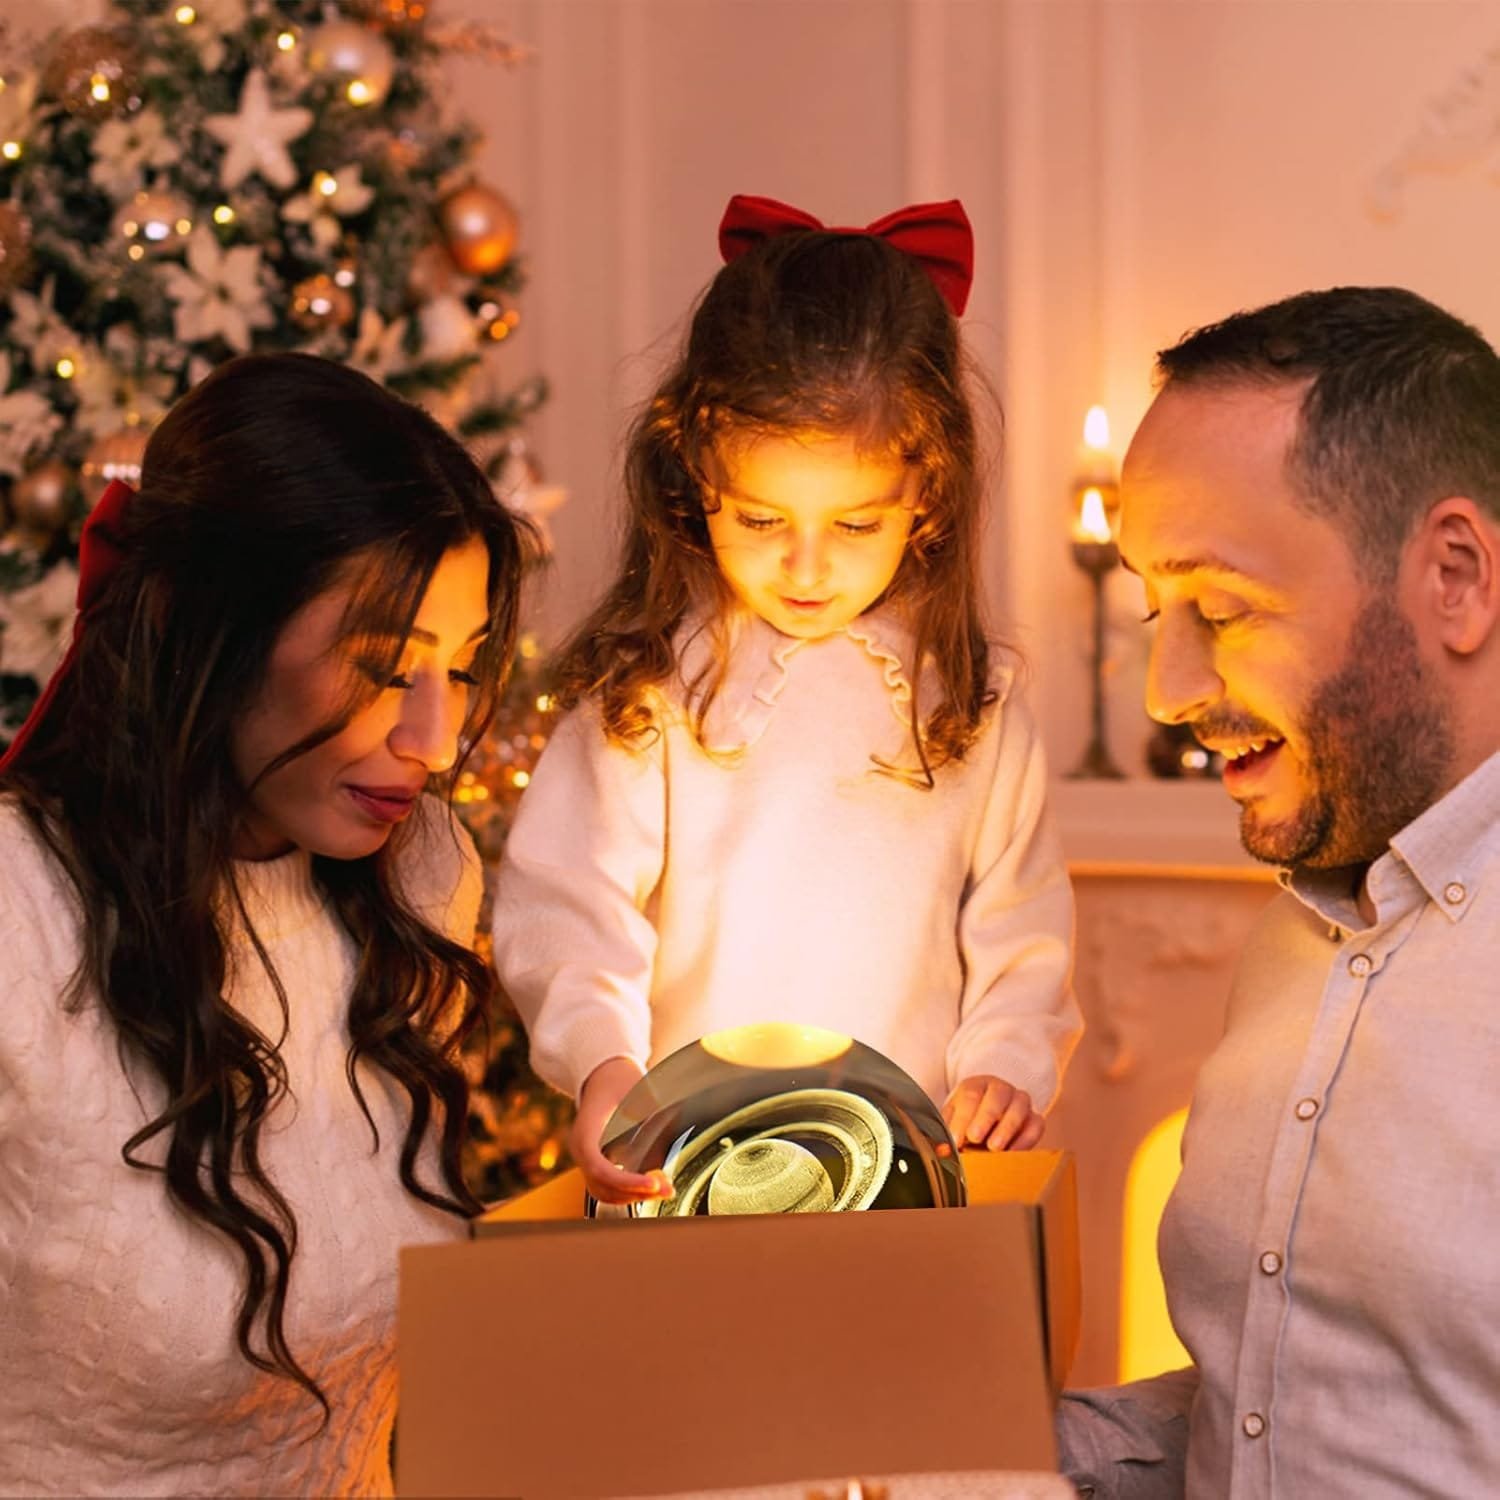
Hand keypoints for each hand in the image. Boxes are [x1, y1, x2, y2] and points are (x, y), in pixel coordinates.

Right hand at [570, 1056, 674, 1206]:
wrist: (604, 1075)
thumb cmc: (620, 1080)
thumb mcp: (639, 1090)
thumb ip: (658, 1110)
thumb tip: (683, 1124)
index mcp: (586, 1130)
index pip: (599, 1167)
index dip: (625, 1180)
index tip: (653, 1182)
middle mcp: (581, 1149)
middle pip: (602, 1186)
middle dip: (635, 1193)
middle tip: (667, 1189)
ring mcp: (587, 1159)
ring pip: (605, 1192)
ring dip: (634, 1196)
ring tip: (665, 1190)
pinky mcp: (597, 1164)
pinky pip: (609, 1188)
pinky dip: (630, 1192)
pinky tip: (654, 1186)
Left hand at [943, 1075, 1044, 1150]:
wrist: (988, 1124)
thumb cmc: (967, 1124)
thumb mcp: (953, 1123)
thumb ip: (947, 1134)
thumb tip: (941, 1151)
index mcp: (976, 1086)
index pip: (970, 1095)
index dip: (962, 1117)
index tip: (956, 1139)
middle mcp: (1000, 1089)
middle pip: (996, 1095)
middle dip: (985, 1117)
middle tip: (974, 1137)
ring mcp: (1020, 1101)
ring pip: (1019, 1106)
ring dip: (1007, 1127)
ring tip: (994, 1147)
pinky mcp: (1035, 1118)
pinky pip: (1036, 1124)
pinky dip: (1026, 1139)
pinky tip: (1013, 1153)